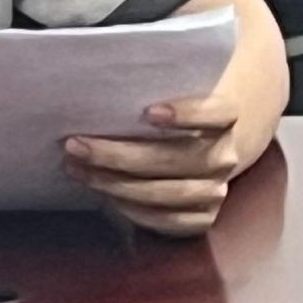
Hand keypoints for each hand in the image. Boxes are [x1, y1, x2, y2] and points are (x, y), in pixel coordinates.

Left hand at [62, 90, 242, 236]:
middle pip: (175, 159)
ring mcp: (217, 190)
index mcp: (226, 116)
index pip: (214, 113)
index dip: (186, 114)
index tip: (148, 112)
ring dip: (116, 184)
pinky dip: (133, 211)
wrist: (208, 143)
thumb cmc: (175, 107)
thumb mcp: (174, 89)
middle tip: (76, 145)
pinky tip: (104, 195)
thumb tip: (95, 81)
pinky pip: (168, 222)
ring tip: (77, 169)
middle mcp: (225, 155)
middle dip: (120, 155)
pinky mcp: (204, 218)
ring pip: (167, 194)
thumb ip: (151, 86)